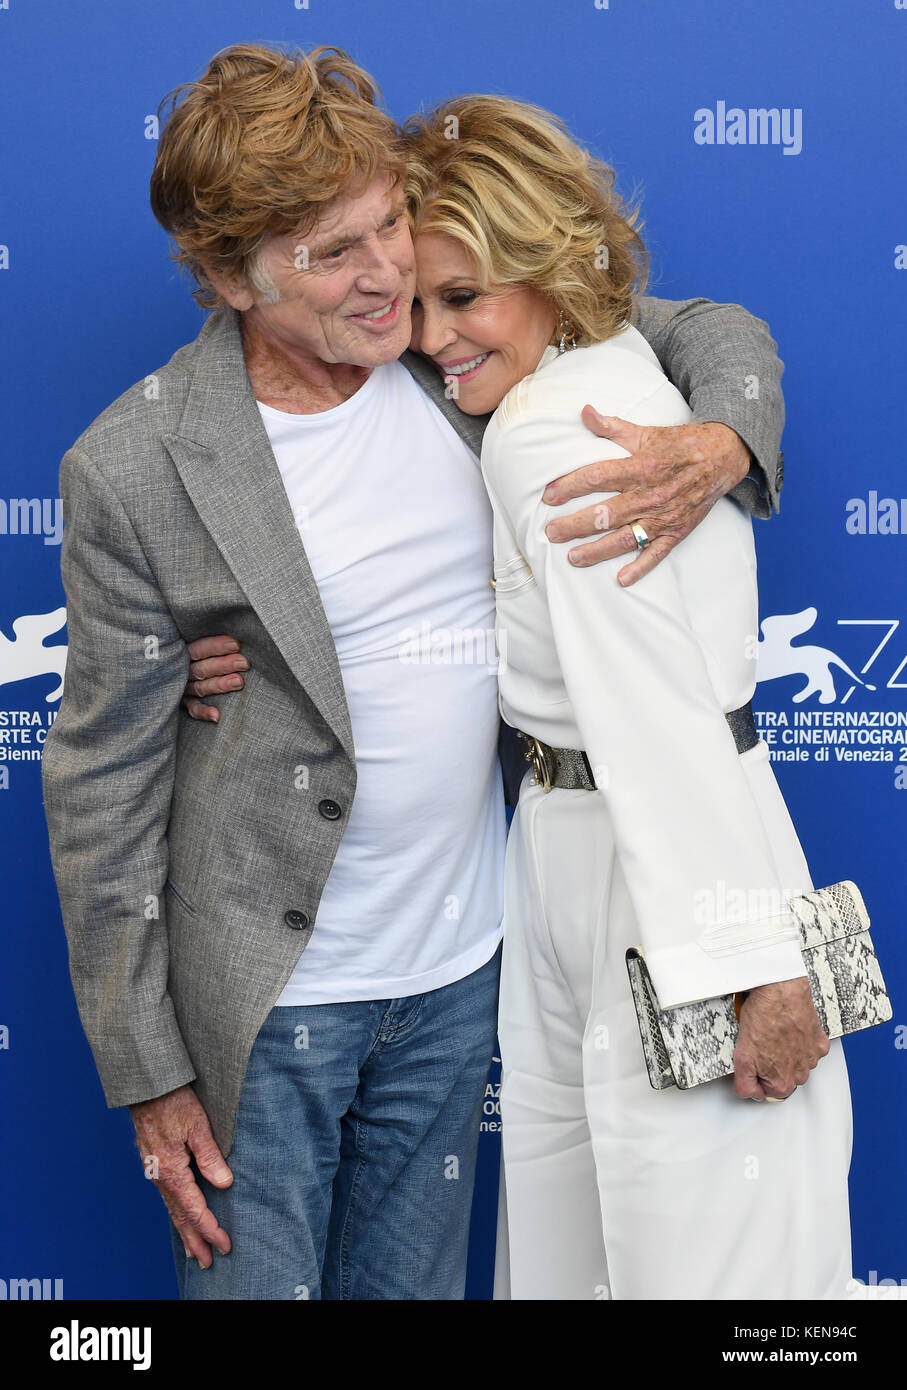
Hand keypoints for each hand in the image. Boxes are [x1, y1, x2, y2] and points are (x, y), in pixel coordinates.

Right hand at [130, 1084, 232, 1268]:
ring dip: (185, 1230)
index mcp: (172, 1171)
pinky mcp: (154, 1163)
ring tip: (195, 1250)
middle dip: (195, 1240)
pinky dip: (176, 1212)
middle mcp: (161, 1176)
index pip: (195, 1209)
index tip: (225, 1245)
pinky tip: (181, 1216)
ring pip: (172, 1208)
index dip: (211, 1229)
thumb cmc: (174, 1102)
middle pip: (180, 1217)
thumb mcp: (197, 1125)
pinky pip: (167, 1196)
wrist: (148, 1087)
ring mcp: (155, 1171)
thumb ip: (210, 1156)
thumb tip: (224, 1184)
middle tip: (209, 1262)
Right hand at [182, 635, 247, 721]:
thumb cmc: (188, 655)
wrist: (153, 676)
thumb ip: (206, 643)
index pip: (198, 649)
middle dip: (223, 665)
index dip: (215, 646)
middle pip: (202, 668)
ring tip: (239, 682)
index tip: (236, 644)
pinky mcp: (181, 703)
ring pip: (200, 687)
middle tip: (244, 663)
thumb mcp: (190, 646)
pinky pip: (192, 709)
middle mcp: (180, 670)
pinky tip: (216, 716)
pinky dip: (203, 712)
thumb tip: (235, 636)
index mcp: (182, 652)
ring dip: (219, 685)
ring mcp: (180, 687)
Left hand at [541, 413, 750, 585]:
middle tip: (551, 533)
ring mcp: (663, 516)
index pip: (597, 477)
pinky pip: (657, 554)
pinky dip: (641, 568)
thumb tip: (583, 411)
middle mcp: (649, 495)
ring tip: (572, 558)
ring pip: (625, 538)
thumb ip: (612, 427)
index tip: (548, 496)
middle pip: (605, 514)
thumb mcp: (646, 432)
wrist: (723, 456)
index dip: (570, 487)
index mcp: (640, 467)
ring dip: (597, 551)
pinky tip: (621, 579)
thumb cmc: (680, 444)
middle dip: (575, 525)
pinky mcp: (676, 532)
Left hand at [732, 977, 829, 1100]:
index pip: (763, 1091)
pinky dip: (798, 1039)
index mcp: (782, 1083)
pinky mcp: (819, 1040)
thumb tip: (746, 1092)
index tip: (751, 1059)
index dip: (753, 1074)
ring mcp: (812, 1056)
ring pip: (794, 1061)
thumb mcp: (741, 1056)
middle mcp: (801, 1073)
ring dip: (784, 1051)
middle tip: (759, 1043)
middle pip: (780, 1076)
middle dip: (769, 1063)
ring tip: (772, 1032)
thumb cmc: (763, 1017)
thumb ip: (744, 1083)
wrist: (781, 990)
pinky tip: (787, 1028)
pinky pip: (807, 1046)